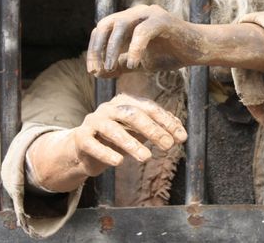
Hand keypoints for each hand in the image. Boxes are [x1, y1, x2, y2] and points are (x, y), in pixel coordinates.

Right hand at [71, 93, 186, 176]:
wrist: (83, 149)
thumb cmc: (116, 138)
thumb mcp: (138, 131)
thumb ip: (158, 128)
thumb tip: (181, 133)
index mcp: (125, 102)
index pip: (149, 108)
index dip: (166, 122)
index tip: (181, 137)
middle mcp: (109, 108)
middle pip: (133, 115)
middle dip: (152, 130)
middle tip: (167, 145)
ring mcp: (94, 121)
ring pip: (113, 129)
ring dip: (131, 143)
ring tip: (146, 158)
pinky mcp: (81, 138)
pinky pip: (93, 145)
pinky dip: (106, 153)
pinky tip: (118, 162)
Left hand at [87, 4, 201, 77]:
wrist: (198, 50)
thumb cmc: (170, 54)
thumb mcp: (140, 62)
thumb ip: (120, 65)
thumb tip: (97, 73)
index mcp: (128, 21)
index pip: (101, 30)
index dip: (94, 50)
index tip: (93, 71)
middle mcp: (136, 13)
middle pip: (105, 24)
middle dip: (98, 48)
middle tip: (98, 70)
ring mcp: (149, 13)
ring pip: (120, 25)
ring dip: (112, 48)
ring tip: (111, 68)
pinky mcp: (162, 19)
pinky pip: (142, 31)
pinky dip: (134, 49)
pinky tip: (134, 65)